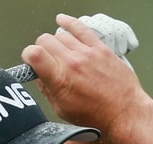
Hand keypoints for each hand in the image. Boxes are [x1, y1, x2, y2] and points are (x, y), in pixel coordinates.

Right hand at [21, 14, 148, 135]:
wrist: (124, 112)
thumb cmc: (96, 115)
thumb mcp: (63, 110)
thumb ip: (47, 90)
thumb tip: (39, 77)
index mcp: (60, 79)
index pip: (34, 54)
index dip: (28, 56)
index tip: (30, 61)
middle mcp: (72, 62)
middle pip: (44, 40)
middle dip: (40, 48)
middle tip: (45, 59)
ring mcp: (87, 53)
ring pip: (61, 35)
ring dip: (55, 42)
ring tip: (59, 52)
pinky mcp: (100, 48)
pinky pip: (81, 28)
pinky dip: (69, 22)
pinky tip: (61, 20)